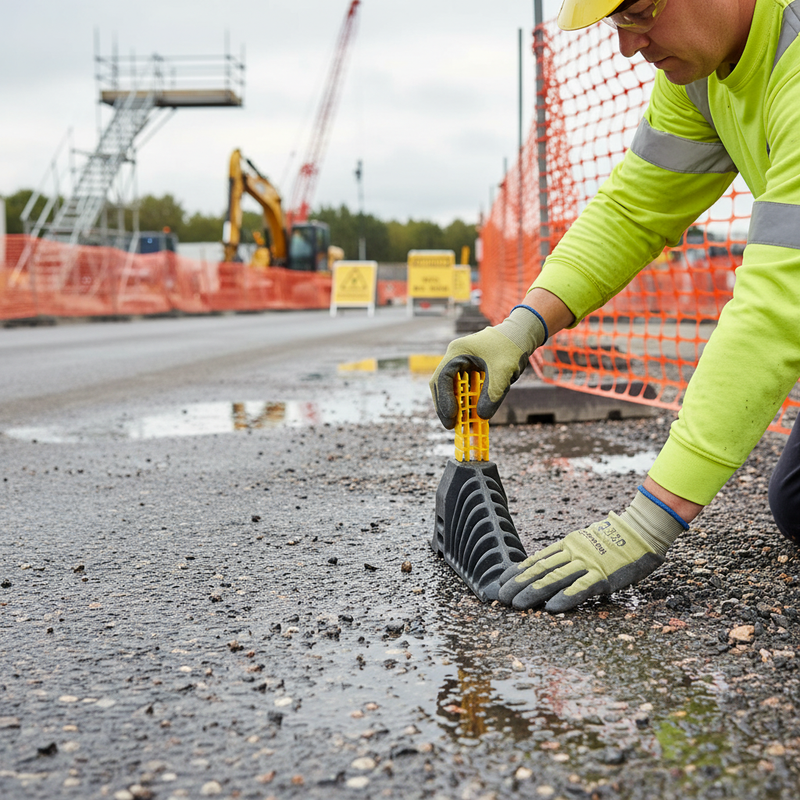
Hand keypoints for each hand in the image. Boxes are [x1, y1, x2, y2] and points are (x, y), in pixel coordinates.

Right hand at [429, 305, 546, 428]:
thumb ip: (493, 394)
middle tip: (451, 426)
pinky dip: (463, 401)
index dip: (444, 399)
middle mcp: (455, 356)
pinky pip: (460, 387)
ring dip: (452, 405)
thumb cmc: (512, 348)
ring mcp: (460, 362)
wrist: (521, 335)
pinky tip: (468, 414)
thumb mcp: (504, 372)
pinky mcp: (468, 369)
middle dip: (444, 406)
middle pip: (440, 384)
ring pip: (448, 387)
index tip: (452, 417)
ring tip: (458, 424)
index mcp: (458, 351)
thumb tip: (481, 417)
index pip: (442, 378)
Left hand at [497, 488, 687, 612]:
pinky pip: (581, 588)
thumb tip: (552, 566)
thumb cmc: (616, 539)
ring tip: (516, 604)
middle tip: (501, 597)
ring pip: (554, 578)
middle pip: (540, 570)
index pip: (537, 558)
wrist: (642, 531)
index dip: (518, 570)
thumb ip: (571, 553)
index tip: (502, 580)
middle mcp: (573, 552)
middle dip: (518, 584)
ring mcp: (587, 563)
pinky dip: (564, 598)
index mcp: (569, 544)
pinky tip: (550, 607)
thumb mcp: (586, 541)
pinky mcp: (603, 575)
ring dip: (533, 592)